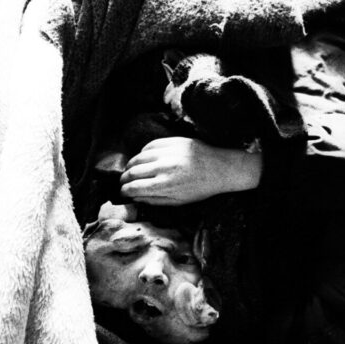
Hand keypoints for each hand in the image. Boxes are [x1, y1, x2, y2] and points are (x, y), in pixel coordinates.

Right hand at [119, 137, 262, 205]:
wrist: (221, 168)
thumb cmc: (200, 188)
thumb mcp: (178, 201)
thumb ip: (155, 200)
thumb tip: (135, 198)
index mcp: (165, 185)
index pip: (134, 187)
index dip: (125, 191)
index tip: (123, 192)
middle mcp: (164, 167)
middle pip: (133, 171)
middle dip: (124, 178)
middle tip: (123, 182)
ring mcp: (168, 152)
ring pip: (139, 157)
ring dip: (130, 165)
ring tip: (130, 170)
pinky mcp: (173, 141)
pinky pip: (150, 145)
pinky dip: (142, 152)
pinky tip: (142, 158)